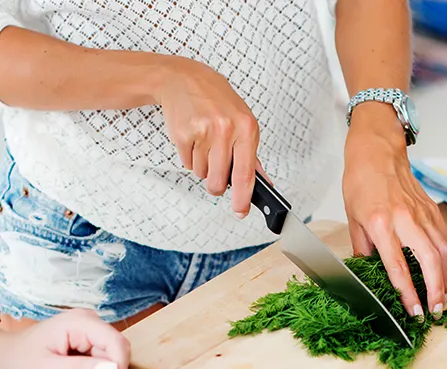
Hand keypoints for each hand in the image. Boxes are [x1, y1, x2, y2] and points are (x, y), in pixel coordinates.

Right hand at [156, 57, 264, 218]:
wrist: (185, 79)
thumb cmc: (217, 101)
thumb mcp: (243, 121)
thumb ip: (252, 155)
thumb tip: (263, 182)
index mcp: (246, 128)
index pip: (246, 174)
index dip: (243, 198)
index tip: (241, 211)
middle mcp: (226, 130)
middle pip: (219, 181)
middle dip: (216, 185)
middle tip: (216, 171)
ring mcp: (203, 132)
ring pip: (202, 174)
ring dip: (203, 166)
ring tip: (205, 142)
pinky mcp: (183, 134)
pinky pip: (187, 164)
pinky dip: (190, 157)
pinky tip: (194, 138)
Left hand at [342, 105, 446, 317]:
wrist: (377, 152)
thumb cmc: (361, 183)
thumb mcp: (353, 220)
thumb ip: (363, 250)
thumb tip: (368, 275)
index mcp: (381, 224)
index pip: (397, 266)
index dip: (408, 293)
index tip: (414, 312)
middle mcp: (405, 219)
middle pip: (428, 261)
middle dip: (434, 290)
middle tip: (435, 310)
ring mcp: (422, 214)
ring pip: (443, 251)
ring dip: (446, 278)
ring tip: (444, 298)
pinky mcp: (432, 210)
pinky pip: (446, 239)